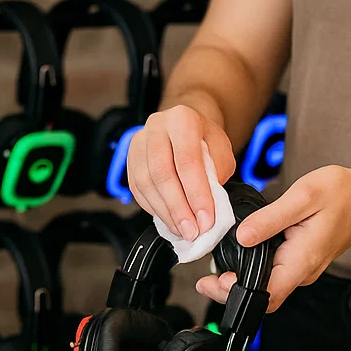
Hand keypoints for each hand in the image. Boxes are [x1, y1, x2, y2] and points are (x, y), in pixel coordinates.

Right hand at [127, 103, 238, 240]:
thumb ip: (216, 174)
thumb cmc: (205, 140)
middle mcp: (155, 127)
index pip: (187, 160)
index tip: (206, 219)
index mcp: (182, 119)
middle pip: (161, 173)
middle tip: (192, 231)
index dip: (196, 193)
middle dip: (178, 208)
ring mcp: (138, 143)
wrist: (185, 128)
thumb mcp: (222, 151)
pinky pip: (137, 190)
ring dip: (165, 213)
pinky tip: (169, 221)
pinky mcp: (129, 160)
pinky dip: (153, 209)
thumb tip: (207, 209)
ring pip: (145, 184)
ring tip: (182, 231)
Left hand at [194, 165, 350, 310]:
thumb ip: (270, 219)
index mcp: (301, 260)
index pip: (265, 296)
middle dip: (230, 291)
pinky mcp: (300, 261)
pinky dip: (252, 271)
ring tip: (215, 266)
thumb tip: (241, 237)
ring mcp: (302, 269)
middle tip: (205, 276)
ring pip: (267, 287)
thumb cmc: (343, 193)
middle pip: (262, 296)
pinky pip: (273, 274)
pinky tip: (238, 255)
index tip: (211, 281)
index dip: (234, 294)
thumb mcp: (304, 196)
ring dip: (239, 281)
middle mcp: (302, 271)